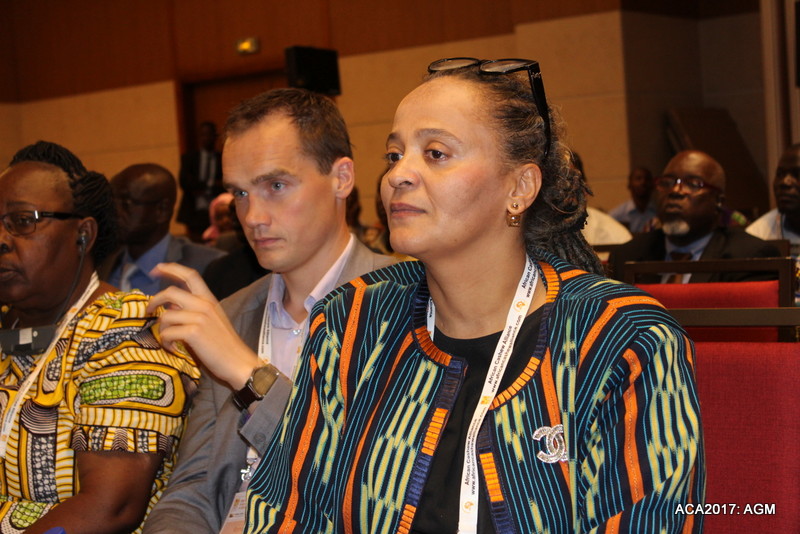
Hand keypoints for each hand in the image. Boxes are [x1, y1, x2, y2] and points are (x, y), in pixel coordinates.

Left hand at [146, 263, 258, 389]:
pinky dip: (166, 342)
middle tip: (148, 310)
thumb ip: (193, 309)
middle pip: (171, 292)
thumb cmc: (225, 344)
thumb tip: (172, 304)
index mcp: (209, 300)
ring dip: (162, 330)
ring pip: (166, 316)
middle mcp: (204, 305)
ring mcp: (199, 318)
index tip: (157, 269)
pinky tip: (173, 349)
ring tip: (169, 341)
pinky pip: (167, 333)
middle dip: (154, 300)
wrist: (238, 362)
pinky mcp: (193, 333)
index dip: (171, 269)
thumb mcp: (212, 320)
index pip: (190, 275)